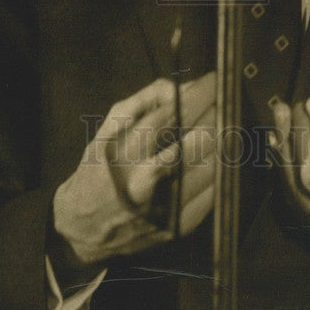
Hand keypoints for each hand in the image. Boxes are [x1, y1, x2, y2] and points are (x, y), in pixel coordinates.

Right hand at [51, 74, 215, 273]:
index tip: (214, 81)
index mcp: (128, 152)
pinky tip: (215, 158)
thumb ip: (142, 102)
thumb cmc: (99, 170)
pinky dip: (220, 169)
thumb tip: (180, 88)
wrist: (85, 228)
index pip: (175, 114)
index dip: (200, 94)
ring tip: (222, 128)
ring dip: (224, 141)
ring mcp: (167, 207)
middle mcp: (148, 180)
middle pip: (201, 139)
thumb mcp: (108, 129)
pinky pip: (215, 191)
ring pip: (215, 165)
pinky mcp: (180, 226)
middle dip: (218, 115)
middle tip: (223, 103)